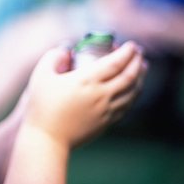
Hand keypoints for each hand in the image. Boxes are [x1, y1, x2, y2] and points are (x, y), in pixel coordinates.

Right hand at [23, 42, 146, 147]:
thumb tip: (67, 49)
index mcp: (86, 80)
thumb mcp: (40, 75)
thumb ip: (54, 56)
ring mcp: (105, 110)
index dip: (127, 52)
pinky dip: (134, 95)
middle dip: (137, 62)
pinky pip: (126, 106)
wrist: (47, 139)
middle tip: (139, 53)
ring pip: (132, 92)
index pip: (115, 62)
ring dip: (141, 78)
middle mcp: (101, 94)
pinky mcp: (105, 123)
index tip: (131, 45)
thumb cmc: (41, 106)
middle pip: (129, 76)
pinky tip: (133, 90)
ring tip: (143, 68)